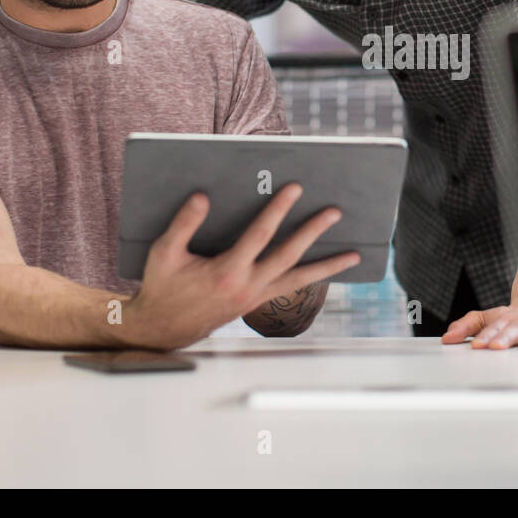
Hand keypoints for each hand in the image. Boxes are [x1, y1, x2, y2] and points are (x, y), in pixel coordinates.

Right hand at [124, 183, 359, 349]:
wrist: (163, 329)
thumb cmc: (163, 287)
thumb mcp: (164, 253)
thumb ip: (184, 224)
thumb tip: (202, 197)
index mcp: (226, 273)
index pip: (260, 235)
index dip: (279, 210)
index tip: (295, 189)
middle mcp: (247, 287)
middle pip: (289, 256)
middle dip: (313, 232)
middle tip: (334, 212)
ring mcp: (255, 298)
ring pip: (299, 280)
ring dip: (327, 267)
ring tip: (354, 255)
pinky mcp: (257, 302)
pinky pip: (290, 289)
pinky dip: (310, 278)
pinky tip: (326, 269)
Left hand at [442, 301, 517, 348]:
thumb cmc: (509, 318)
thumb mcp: (486, 318)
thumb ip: (466, 326)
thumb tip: (447, 337)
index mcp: (504, 317)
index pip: (492, 325)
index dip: (485, 334)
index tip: (476, 345)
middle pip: (511, 327)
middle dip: (503, 337)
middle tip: (494, 347)